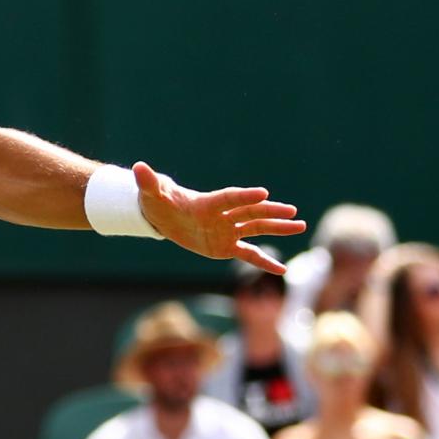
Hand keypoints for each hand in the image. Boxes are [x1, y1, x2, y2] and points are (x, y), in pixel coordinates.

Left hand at [131, 161, 305, 273]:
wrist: (164, 215)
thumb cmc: (159, 201)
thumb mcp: (152, 193)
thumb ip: (148, 182)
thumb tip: (138, 168)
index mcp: (207, 202)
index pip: (229, 198)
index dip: (244, 196)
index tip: (263, 193)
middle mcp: (222, 215)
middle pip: (250, 212)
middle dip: (271, 212)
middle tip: (292, 210)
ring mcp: (227, 230)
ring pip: (256, 229)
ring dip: (278, 229)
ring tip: (300, 226)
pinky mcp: (227, 246)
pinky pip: (249, 254)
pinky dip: (264, 262)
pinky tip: (282, 270)